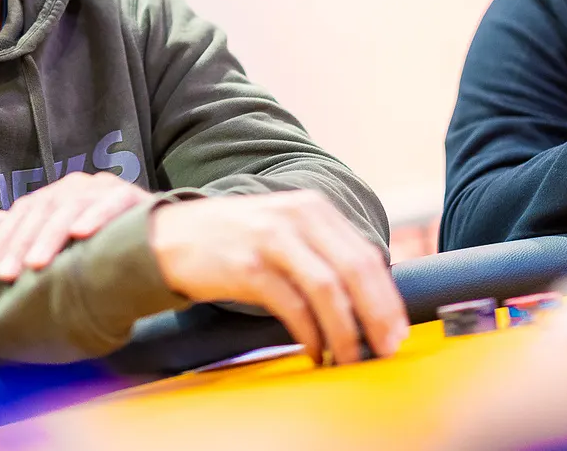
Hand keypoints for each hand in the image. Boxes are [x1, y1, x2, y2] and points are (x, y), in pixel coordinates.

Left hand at [0, 172, 152, 280]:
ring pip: (72, 208)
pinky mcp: (133, 197)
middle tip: (6, 274)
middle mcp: (81, 185)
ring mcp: (107, 188)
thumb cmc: (107, 240)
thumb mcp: (63, 237)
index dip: (4, 236)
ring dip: (52, 236)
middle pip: (44, 210)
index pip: (25, 210)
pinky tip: (81, 234)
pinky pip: (112, 204)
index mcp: (62, 193)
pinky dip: (96, 217)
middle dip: (21, 242)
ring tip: (35, 264)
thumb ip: (28, 228)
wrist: (164, 236)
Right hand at [148, 191, 407, 365]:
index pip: (366, 255)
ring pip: (328, 290)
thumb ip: (322, 252)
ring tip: (348, 358)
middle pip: (355, 271)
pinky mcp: (247, 265)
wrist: (170, 237)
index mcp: (313, 207)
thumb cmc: (233, 240)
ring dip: (345, 332)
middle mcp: (296, 216)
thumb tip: (369, 301)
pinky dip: (310, 333)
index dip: (387, 298)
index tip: (396, 331)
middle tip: (385, 350)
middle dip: (377, 317)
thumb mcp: (284, 230)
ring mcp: (271, 238)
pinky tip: (314, 350)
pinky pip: (292, 306)